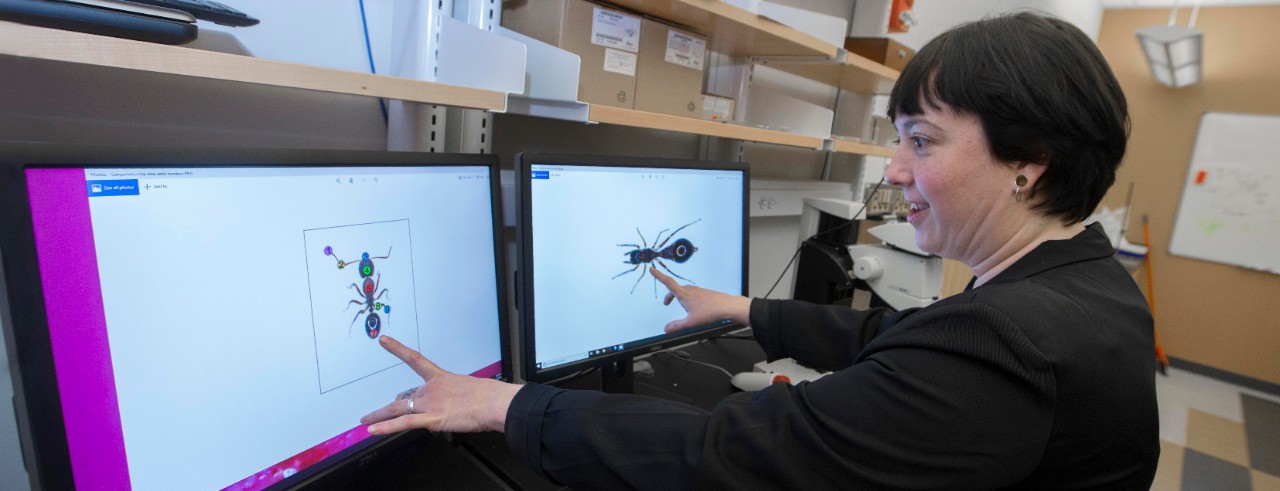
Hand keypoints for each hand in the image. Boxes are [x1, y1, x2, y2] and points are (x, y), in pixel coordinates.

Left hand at [359, 336, 520, 434]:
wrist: (494, 402)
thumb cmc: (488, 397)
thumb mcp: (467, 390)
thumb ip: (453, 397)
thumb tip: (448, 406)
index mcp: (440, 378)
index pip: (415, 360)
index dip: (397, 349)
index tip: (385, 341)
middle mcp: (431, 389)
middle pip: (404, 397)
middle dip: (387, 408)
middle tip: (375, 413)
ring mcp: (430, 403)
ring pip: (398, 410)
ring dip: (379, 417)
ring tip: (366, 421)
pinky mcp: (432, 418)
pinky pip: (404, 423)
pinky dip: (386, 427)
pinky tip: (372, 430)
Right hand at [650, 267, 751, 333]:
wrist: (727, 306)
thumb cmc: (710, 311)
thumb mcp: (690, 322)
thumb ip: (677, 326)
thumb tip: (666, 329)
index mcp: (684, 294)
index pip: (668, 283)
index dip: (659, 276)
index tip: (653, 270)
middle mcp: (691, 290)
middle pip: (675, 289)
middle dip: (669, 296)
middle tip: (666, 303)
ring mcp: (699, 291)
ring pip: (685, 291)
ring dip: (680, 297)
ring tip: (682, 307)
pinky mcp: (705, 293)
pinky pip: (693, 294)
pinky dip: (689, 298)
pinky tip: (695, 307)